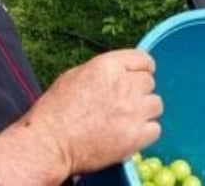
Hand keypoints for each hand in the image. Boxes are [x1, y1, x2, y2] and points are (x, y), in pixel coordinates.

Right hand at [0, 49, 161, 183]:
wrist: (49, 144)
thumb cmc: (55, 110)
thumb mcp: (75, 76)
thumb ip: (104, 71)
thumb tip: (122, 71)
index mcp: (108, 66)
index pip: (143, 59)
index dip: (141, 69)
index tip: (138, 77)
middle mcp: (124, 85)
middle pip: (149, 82)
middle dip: (138, 91)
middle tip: (122, 103)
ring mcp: (133, 111)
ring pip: (156, 104)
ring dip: (144, 111)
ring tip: (126, 120)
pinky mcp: (136, 136)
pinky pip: (155, 129)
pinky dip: (145, 133)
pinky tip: (129, 134)